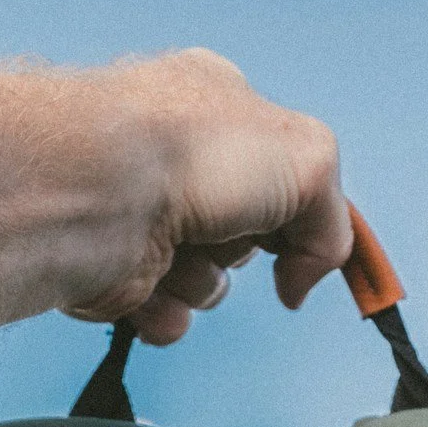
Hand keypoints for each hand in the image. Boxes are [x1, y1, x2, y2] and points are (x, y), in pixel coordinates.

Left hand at [65, 50, 352, 345]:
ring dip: (203, 283)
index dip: (298, 214)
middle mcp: (174, 159)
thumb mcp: (309, 161)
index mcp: (218, 109)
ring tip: (177, 251)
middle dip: (243, 247)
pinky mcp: (111, 267)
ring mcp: (140, 214)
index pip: (278, 172)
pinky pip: (164, 317)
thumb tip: (306, 274)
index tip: (306, 252)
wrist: (95, 191)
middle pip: (244, 236)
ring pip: (205, 283)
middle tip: (224, 227)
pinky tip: (148, 285)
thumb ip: (331, 220)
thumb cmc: (185, 150)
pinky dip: (165, 314)